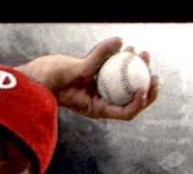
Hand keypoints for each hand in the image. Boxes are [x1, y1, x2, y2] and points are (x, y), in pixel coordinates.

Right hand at [20, 37, 158, 120]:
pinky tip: (128, 47)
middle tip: (155, 74)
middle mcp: (101, 102)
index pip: (125, 112)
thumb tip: (119, 41)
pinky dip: (123, 62)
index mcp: (97, 109)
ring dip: (137, 71)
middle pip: (130, 100)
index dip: (139, 102)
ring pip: (124, 84)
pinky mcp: (96, 78)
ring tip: (143, 53)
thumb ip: (96, 58)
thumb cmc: (50, 79)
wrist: (37, 78)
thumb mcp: (74, 70)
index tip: (145, 87)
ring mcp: (99, 90)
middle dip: (146, 87)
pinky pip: (115, 71)